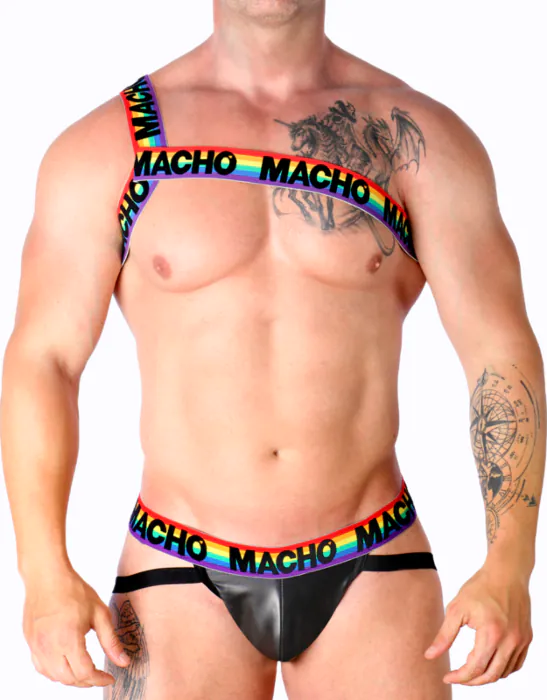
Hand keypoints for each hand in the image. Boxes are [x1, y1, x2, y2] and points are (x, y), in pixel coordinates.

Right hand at [23, 568, 129, 687]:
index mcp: (68, 639)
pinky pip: (41, 667)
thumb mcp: (99, 613)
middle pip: (68, 679)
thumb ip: (111, 641)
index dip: (99, 679)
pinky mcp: (30, 643)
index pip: (84, 673)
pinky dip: (55, 672)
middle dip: (86, 682)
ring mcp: (36, 646)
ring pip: (53, 676)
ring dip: (71, 679)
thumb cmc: (74, 590)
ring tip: (85, 671)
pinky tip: (66, 664)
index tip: (110, 677)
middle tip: (99, 675)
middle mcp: (49, 647)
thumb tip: (123, 662)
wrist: (46, 576)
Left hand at [424, 565, 532, 684]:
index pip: (476, 668)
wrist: (506, 572)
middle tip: (457, 676)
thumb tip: (430, 656)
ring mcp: (521, 640)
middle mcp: (510, 640)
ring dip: (486, 676)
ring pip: (504, 672)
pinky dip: (502, 669)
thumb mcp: (456, 609)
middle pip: (491, 675)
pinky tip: (488, 663)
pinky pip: (516, 664)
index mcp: (491, 633)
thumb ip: (444, 636)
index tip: (447, 676)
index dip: (460, 677)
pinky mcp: (526, 637)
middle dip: (472, 680)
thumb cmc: (479, 587)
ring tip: (470, 670)